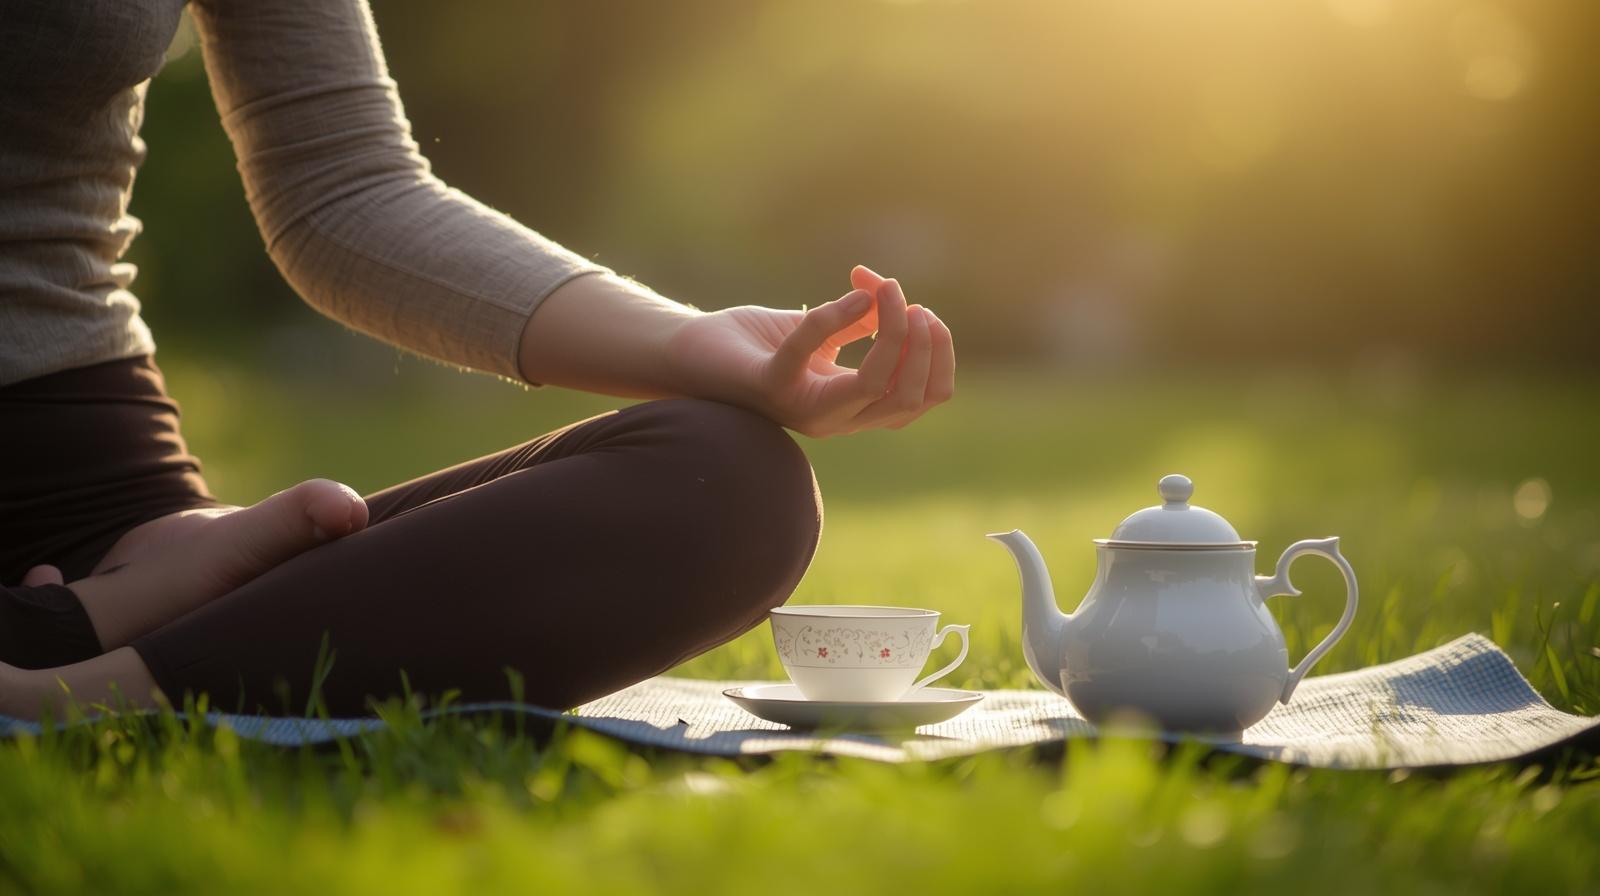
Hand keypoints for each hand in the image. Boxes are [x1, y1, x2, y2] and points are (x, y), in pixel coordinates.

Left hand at [668, 266, 954, 437]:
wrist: (687, 351)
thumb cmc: (755, 345)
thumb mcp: (819, 329)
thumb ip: (858, 319)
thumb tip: (887, 292)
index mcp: (853, 406)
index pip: (924, 398)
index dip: (940, 355)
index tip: (927, 312)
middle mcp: (834, 418)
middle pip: (910, 396)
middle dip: (925, 345)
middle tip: (910, 302)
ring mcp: (801, 408)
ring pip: (875, 386)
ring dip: (894, 333)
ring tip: (888, 291)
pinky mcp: (768, 386)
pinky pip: (813, 351)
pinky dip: (838, 315)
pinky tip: (854, 286)